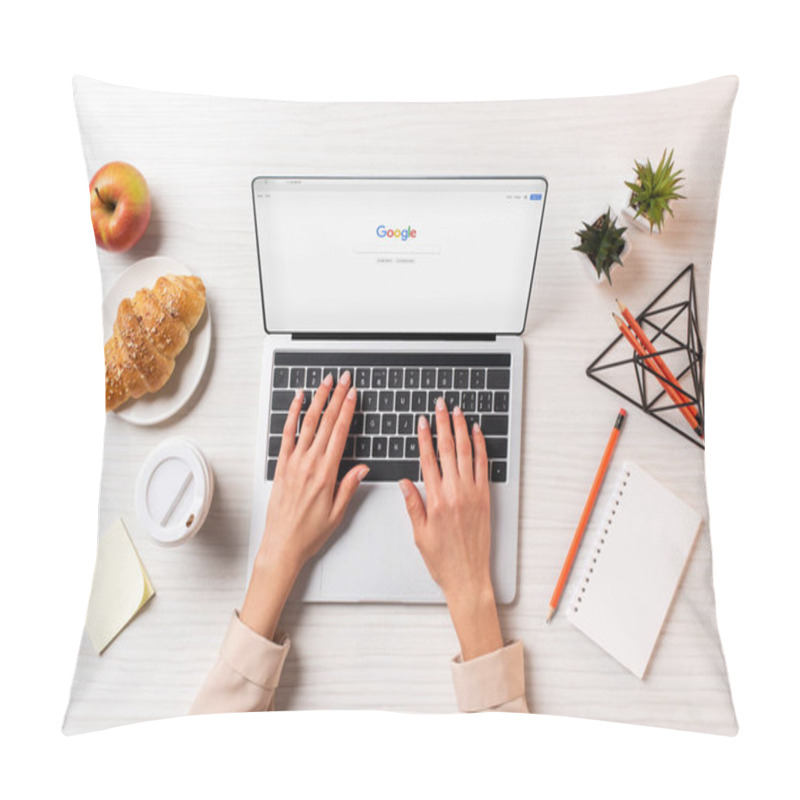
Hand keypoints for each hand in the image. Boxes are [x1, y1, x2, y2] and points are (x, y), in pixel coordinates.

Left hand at [240, 371, 367, 638]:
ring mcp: (293, 463)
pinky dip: (292, 416)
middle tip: (343, 380)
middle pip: (325, 423)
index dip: (347, 410)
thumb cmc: (310, 532)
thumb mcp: (337, 513)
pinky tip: (297, 401)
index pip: (340, 433)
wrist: (282, 544)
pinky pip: (286, 435)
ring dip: (317, 400)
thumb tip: (362, 467)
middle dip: (336, 398)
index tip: (353, 394)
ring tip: (324, 383)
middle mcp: (309, 464)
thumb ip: (349, 486)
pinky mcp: (281, 466)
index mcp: (326, 474)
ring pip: (307, 424)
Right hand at [399, 397, 503, 659]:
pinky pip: (483, 466)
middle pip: (448, 450)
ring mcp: (472, 494)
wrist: (468, 577)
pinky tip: (477, 433)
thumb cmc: (442, 560)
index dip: (424, 437)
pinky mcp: (485, 498)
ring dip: (462, 429)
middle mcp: (454, 493)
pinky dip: (481, 447)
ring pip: (467, 453)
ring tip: (458, 412)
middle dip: (443, 424)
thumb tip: (404, 482)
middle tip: (441, 405)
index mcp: (434, 501)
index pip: (428, 460)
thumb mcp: (418, 533)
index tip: (422, 421)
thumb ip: (412, 504)